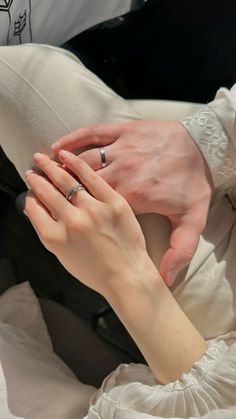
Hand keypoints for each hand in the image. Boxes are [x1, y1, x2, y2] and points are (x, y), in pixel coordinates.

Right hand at [24, 151, 156, 297]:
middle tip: (31, 172)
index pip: (34, 208)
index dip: (30, 197)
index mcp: (55, 238)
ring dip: (49, 167)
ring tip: (41, 158)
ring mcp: (93, 210)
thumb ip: (48, 232)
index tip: (32, 191)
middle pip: (46, 192)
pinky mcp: (113, 202)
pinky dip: (75, 162)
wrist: (128, 276)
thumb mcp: (63, 257)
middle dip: (35, 179)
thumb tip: (38, 209)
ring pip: (64, 180)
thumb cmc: (97, 271)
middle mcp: (71, 222)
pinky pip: (90, 176)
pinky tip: (64, 154)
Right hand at [51, 120, 213, 285]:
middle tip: (36, 182)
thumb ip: (179, 251)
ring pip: (82, 160)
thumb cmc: (194, 182)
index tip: (51, 209)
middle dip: (55, 183)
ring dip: (60, 165)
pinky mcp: (124, 131)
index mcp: (130, 198)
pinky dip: (73, 139)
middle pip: (79, 182)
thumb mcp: (192, 220)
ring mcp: (121, 150)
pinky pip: (93, 134)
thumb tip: (166, 278)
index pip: (90, 206)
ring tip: (43, 168)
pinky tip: (59, 146)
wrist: (204, 147)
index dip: (68, 208)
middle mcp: (121, 173)